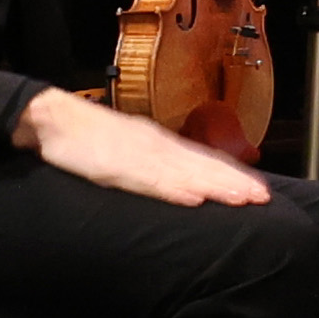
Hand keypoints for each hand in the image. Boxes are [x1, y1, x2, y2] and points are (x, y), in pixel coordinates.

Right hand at [15, 87, 265, 204]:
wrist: (55, 119)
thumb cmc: (90, 137)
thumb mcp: (129, 148)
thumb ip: (156, 162)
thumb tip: (181, 181)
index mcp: (160, 144)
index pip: (205, 160)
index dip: (233, 175)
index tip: (259, 188)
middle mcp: (157, 147)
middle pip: (204, 166)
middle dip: (235, 183)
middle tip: (263, 197)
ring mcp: (140, 156)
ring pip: (186, 173)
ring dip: (216, 186)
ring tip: (242, 198)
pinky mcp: (117, 166)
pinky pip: (150, 180)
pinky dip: (173, 189)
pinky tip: (193, 198)